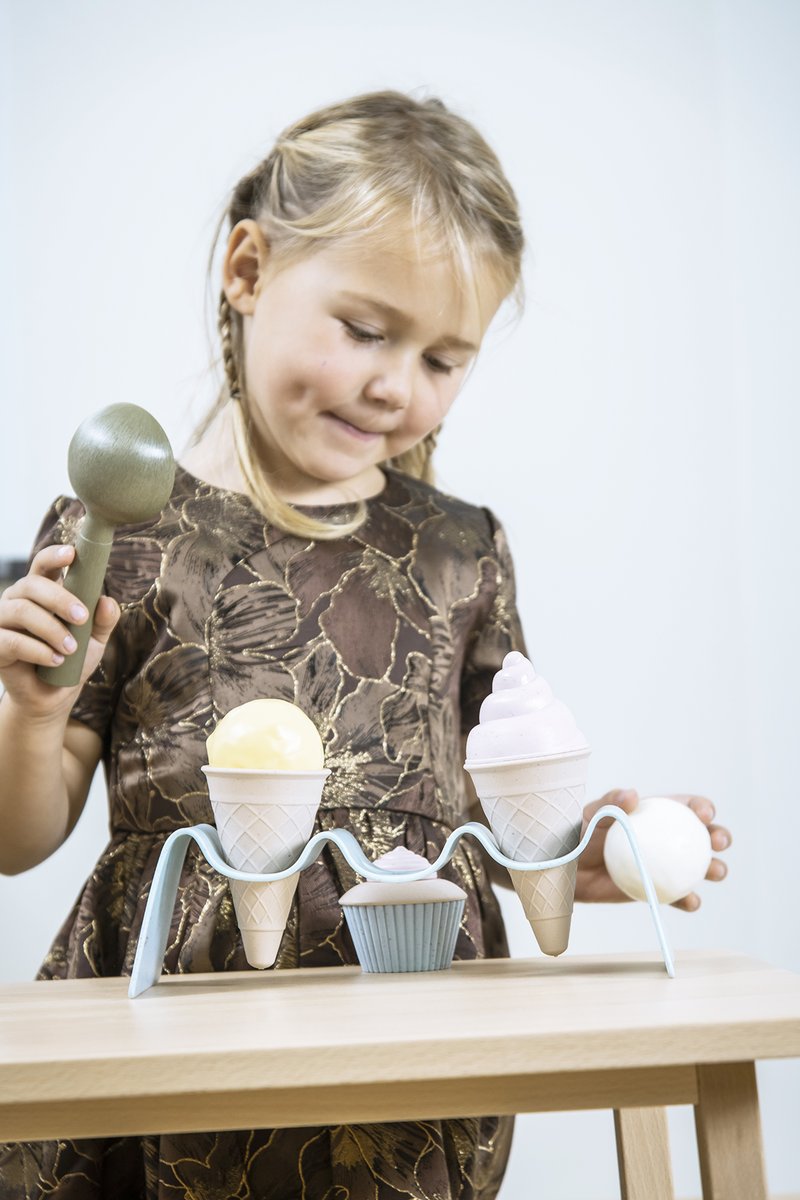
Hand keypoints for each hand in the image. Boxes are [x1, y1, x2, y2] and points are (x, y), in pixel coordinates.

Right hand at [0, 544, 119, 716]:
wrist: (53, 696)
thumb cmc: (72, 659)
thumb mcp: (94, 640)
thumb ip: (103, 620)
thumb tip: (107, 602)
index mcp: (41, 592)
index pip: (42, 565)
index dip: (54, 556)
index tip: (71, 554)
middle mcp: (18, 601)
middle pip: (32, 585)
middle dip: (59, 599)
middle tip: (82, 618)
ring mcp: (3, 621)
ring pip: (21, 611)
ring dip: (51, 628)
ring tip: (71, 648)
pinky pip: (11, 640)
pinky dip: (37, 650)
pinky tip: (56, 660)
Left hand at [575, 788, 730, 910]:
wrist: (570, 871)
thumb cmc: (580, 834)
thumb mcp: (593, 813)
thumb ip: (611, 802)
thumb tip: (632, 795)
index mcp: (657, 815)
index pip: (687, 807)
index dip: (703, 808)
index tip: (703, 815)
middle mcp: (668, 839)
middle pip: (703, 836)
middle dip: (720, 836)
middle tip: (718, 842)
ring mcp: (666, 866)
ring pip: (700, 867)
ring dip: (715, 869)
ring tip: (715, 871)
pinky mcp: (661, 891)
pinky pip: (681, 897)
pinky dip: (690, 900)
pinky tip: (691, 901)